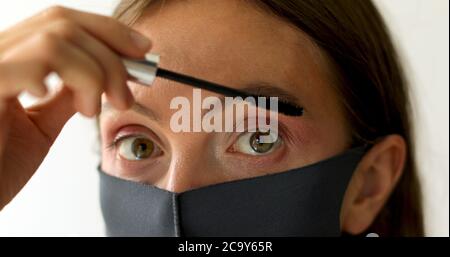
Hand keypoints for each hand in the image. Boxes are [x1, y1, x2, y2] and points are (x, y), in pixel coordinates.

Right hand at [0, 6, 151, 209]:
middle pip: (63, 22)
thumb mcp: (41, 124)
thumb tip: (98, 77)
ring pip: (55, 38)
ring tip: (92, 110)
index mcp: (9, 58)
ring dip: (94, 73)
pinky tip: (70, 105)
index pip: (61, 21)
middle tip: (124, 95)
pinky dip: (67, 78)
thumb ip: (64, 96)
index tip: (141, 51)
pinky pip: (31, 62)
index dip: (108, 31)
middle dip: (110, 55)